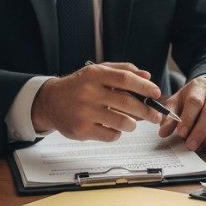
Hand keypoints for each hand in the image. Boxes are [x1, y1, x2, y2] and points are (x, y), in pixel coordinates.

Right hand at [31, 62, 163, 140]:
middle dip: (147, 110)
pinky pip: (111, 135)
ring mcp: (84, 112)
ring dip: (132, 124)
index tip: (156, 93)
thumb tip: (147, 76)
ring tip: (132, 122)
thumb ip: (122, 71)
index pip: (125, 79)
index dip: (144, 87)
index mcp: (95, 75)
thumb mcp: (97, 72)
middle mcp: (89, 92)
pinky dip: (117, 133)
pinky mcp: (81, 130)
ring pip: (122, 122)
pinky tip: (113, 127)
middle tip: (156, 115)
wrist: (49, 102)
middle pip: (127, 102)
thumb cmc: (79, 86)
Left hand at [158, 77, 205, 150]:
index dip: (188, 118)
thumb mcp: (177, 103)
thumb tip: (163, 132)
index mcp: (199, 86)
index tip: (181, 133)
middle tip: (190, 145)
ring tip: (198, 146)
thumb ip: (169, 116)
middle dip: (199, 132)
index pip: (195, 102)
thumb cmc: (191, 100)